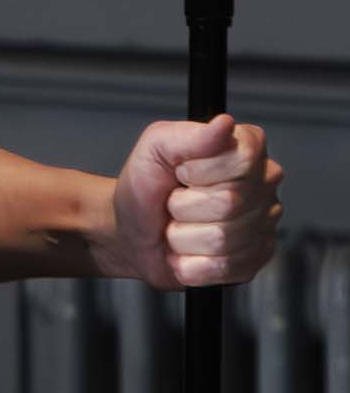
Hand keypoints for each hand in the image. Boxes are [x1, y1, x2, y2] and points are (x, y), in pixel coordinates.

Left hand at [96, 114, 284, 289]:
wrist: (129, 233)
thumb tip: (224, 124)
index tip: (181, 172)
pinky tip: (187, 252)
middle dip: (184, 207)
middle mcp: (263, 185)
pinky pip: (223, 267)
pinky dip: (191, 264)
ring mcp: (263, 223)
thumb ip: (187, 135)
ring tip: (178, 226)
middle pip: (230, 202)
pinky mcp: (253, 259)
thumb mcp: (154, 150)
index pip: (243, 159)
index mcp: (246, 149)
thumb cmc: (144, 188)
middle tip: (175, 203)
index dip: (200, 171)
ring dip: (183, 237)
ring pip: (223, 238)